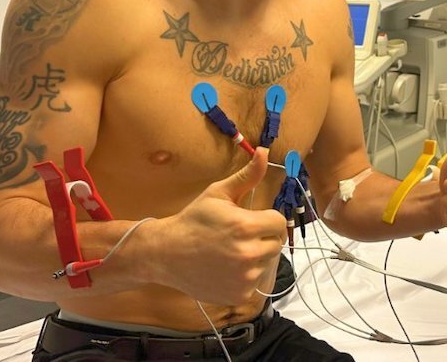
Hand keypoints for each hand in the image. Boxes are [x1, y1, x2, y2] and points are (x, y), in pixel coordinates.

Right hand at [155, 148, 286, 304]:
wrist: (166, 254)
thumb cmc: (194, 220)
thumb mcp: (218, 193)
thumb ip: (247, 176)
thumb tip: (266, 152)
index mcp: (246, 226)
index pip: (279, 222)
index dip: (267, 219)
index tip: (252, 220)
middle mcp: (249, 254)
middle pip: (276, 243)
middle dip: (262, 237)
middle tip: (240, 235)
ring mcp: (245, 277)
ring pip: (267, 262)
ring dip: (256, 256)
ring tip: (231, 251)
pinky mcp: (240, 294)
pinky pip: (256, 281)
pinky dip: (247, 276)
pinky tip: (227, 268)